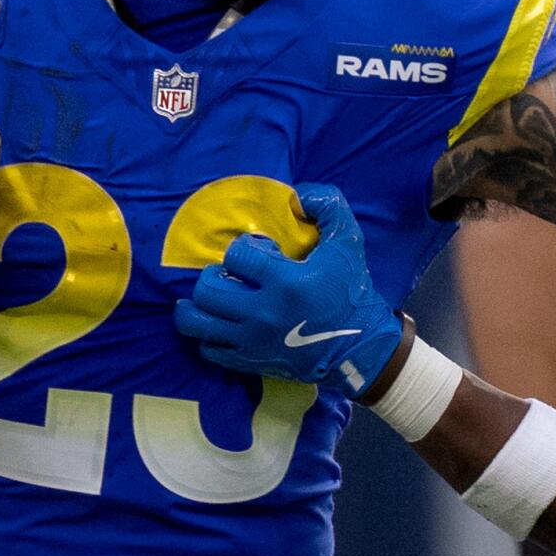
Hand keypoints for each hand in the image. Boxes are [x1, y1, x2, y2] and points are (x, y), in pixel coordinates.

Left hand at [174, 183, 403, 394]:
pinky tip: (220, 324)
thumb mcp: (348, 243)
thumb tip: (299, 194)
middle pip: (207, 290)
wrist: (360, 346)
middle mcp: (263, 313)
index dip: (243, 249)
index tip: (259, 255)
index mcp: (285, 282)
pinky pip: (209, 348)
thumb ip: (328, 207)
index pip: (236, 256)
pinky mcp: (250, 361)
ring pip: (197, 322)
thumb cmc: (352, 292)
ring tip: (207, 298)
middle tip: (227, 275)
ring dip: (195, 307)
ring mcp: (253, 340)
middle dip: (211, 276)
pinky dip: (208, 335)